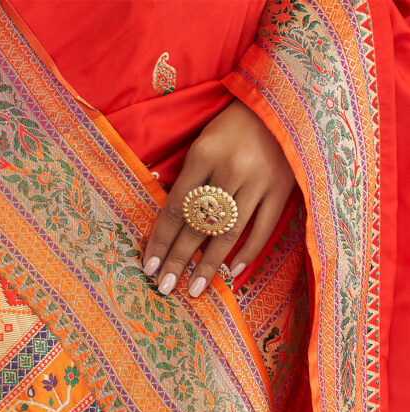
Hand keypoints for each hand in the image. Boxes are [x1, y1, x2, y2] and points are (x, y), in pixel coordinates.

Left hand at [142, 99, 295, 296]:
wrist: (285, 100)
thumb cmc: (235, 124)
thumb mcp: (203, 141)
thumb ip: (188, 179)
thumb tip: (168, 224)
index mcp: (204, 154)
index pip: (175, 208)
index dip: (161, 241)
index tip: (149, 267)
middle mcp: (231, 170)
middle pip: (197, 225)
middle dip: (178, 260)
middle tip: (163, 287)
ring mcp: (260, 181)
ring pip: (228, 233)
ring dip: (208, 266)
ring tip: (193, 289)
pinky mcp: (283, 188)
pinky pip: (263, 229)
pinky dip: (247, 252)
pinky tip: (231, 272)